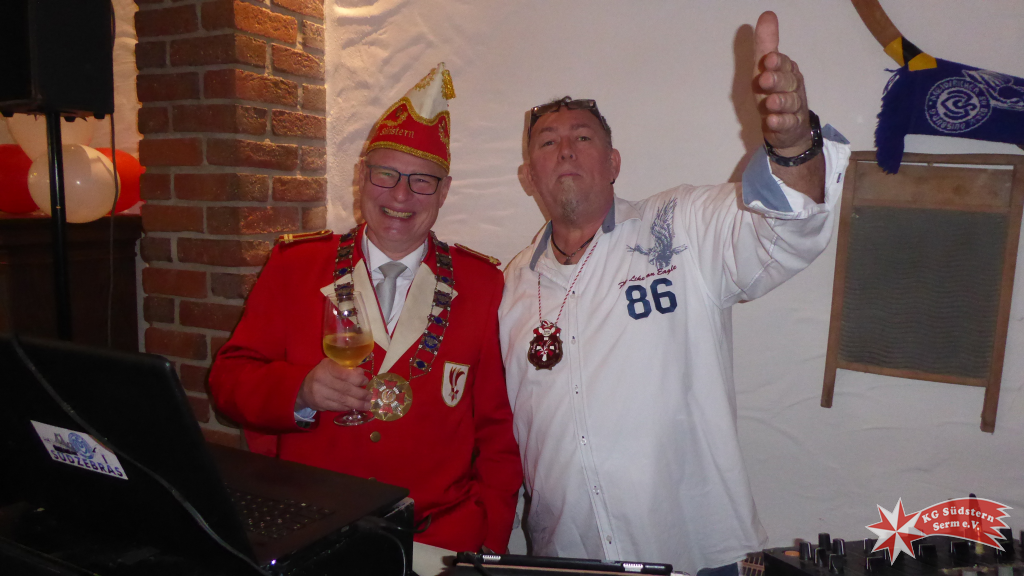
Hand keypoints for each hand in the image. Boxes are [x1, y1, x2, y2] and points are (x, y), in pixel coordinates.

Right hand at [295, 359, 371, 412]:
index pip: (344, 374)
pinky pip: (338, 407)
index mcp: (326, 367)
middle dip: (360, 393)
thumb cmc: (323, 374)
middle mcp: (322, 380)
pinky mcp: (321, 404)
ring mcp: (320, 393)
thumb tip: (362, 373)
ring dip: (358, 403)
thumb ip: (346, 367)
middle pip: (345, 389)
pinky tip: (356, 407)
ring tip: (367, 405)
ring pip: (343, 400)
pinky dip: (348, 407)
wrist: (303, 388)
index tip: (365, 381)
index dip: (357, 378)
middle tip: (370, 395)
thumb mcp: (332, 364)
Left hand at [753, 11, 811, 154]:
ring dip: (779, 102)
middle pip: (787, 82)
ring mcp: (792, 108)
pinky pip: (786, 124)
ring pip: (788, 103)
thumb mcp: (767, 68)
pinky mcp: (789, 126)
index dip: (776, 62)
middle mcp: (792, 87)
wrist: (790, 129)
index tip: (768, 59)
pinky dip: (779, 123)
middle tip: (764, 79)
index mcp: (787, 71)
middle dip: (777, 80)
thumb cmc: (775, 92)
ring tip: (770, 102)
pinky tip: (771, 122)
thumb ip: (767, 44)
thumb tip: (767, 14)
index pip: (783, 64)